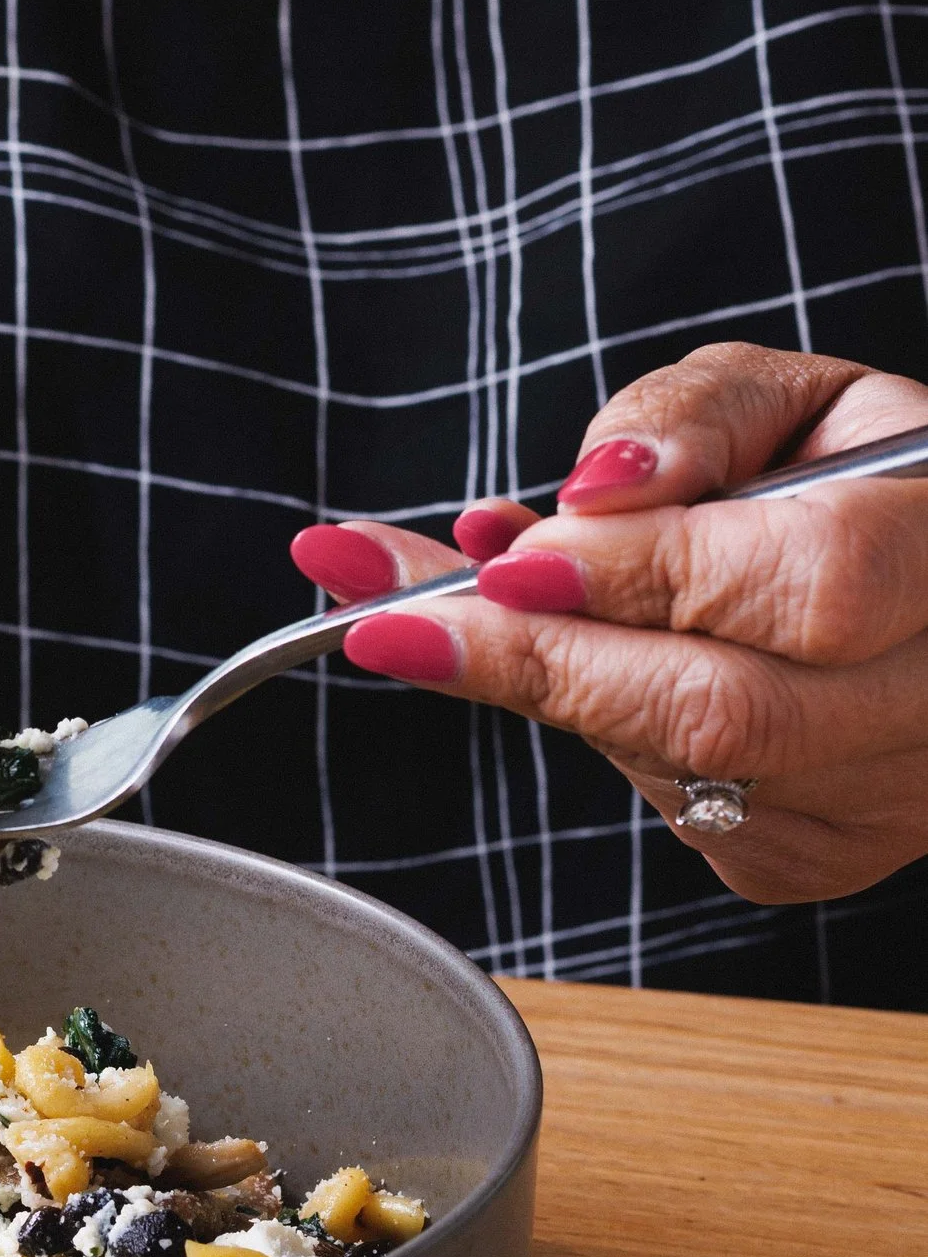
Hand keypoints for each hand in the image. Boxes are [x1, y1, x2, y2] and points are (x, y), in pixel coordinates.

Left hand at [289, 343, 927, 904]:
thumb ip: (693, 421)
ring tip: (434, 615)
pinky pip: (673, 812)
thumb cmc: (860, 477)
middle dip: (533, 662)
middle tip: (383, 622)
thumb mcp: (794, 398)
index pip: (804, 585)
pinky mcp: (819, 858)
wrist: (925, 594)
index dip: (639, 576)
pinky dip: (600, 732)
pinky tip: (570, 666)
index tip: (500, 559)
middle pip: (719, 711)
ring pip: (675, 769)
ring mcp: (884, 800)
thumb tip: (592, 495)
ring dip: (541, 689)